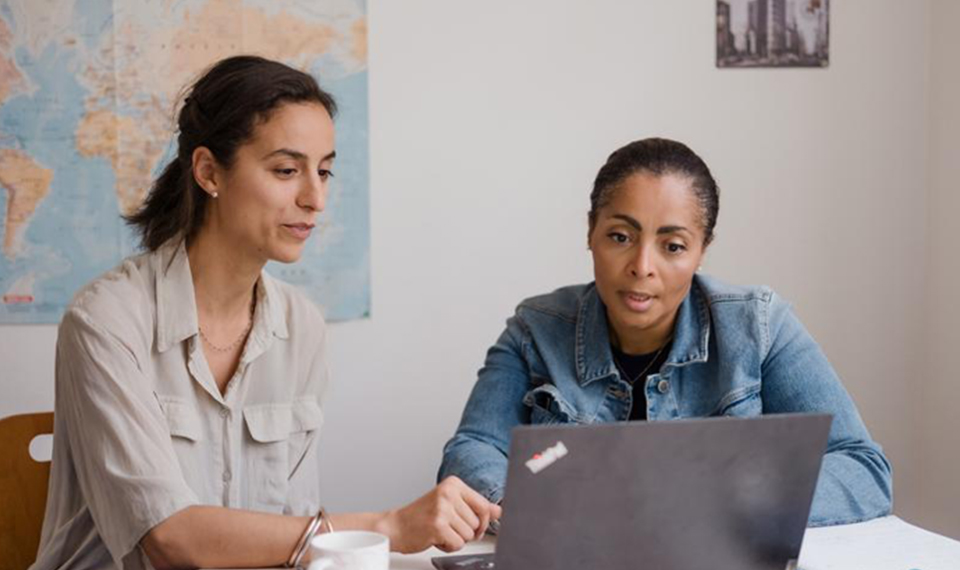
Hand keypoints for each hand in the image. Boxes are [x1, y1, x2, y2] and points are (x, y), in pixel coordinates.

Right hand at [377, 476, 501, 553]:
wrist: (395, 526)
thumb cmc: (423, 516)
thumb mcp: (451, 505)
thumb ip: (475, 506)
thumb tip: (499, 511)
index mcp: (453, 484)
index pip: (484, 505)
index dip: (482, 522)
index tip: (473, 526)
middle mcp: (448, 492)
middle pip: (477, 522)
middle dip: (465, 531)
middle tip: (447, 526)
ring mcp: (442, 508)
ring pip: (469, 535)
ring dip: (456, 539)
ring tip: (440, 531)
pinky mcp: (437, 525)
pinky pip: (458, 544)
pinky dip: (448, 546)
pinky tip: (435, 538)